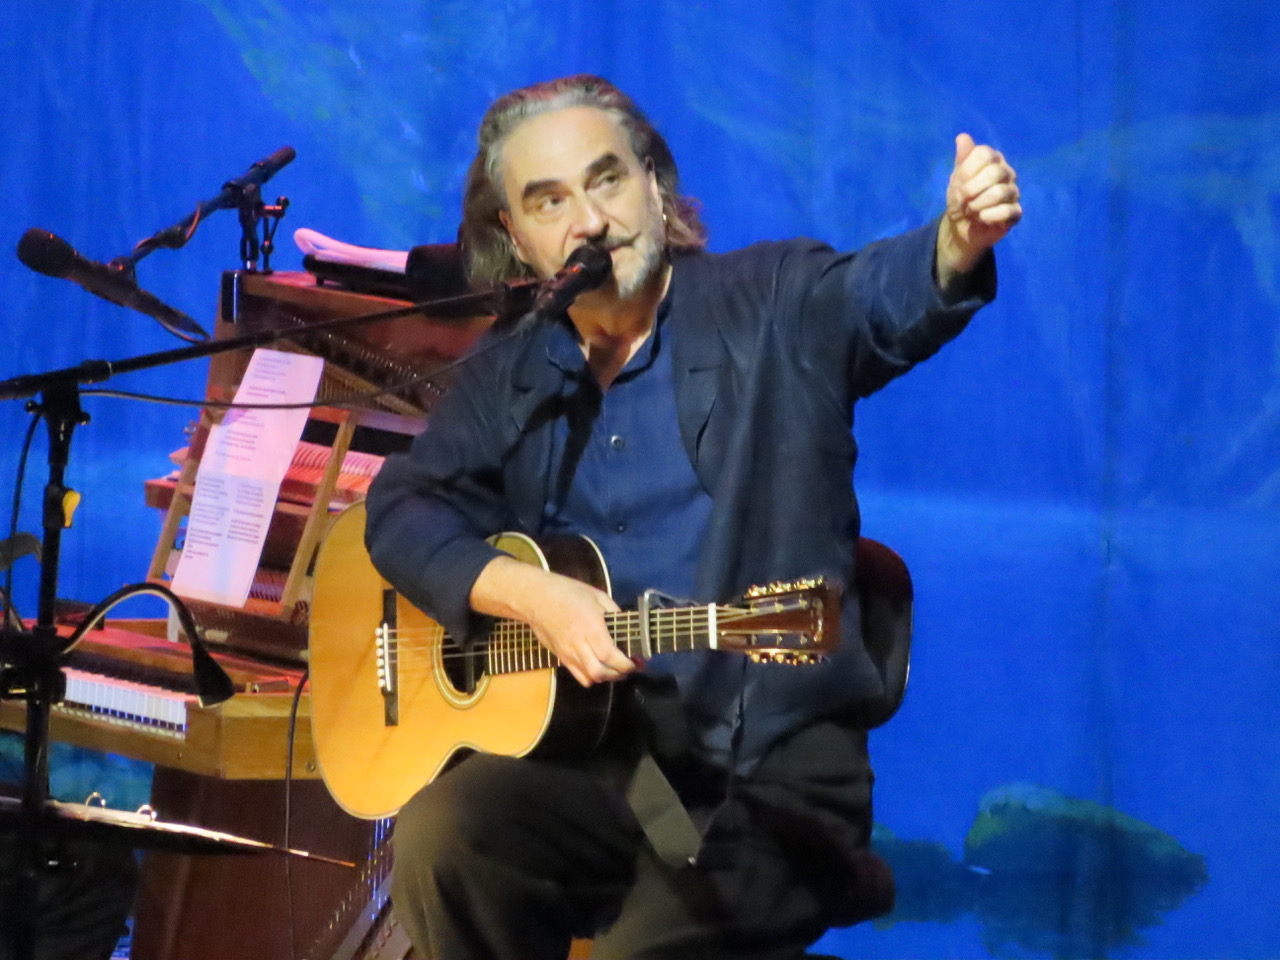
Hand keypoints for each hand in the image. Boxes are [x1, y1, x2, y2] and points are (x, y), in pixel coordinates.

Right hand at [470, 557, 636, 686]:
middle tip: (630, 667)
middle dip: (619, 674)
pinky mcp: (560, 657)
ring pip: (590, 677)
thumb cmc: (567, 592)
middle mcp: (578, 644)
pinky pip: (578, 675)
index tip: (638, 661)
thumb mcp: (597, 596)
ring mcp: (567, 653)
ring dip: (607, 677)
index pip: (610, 655)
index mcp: (590, 627)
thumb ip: (613, 612)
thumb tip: (627, 626)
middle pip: (600, 672)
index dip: (627, 663)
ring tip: (616, 669)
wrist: (535, 598)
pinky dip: (592, 677)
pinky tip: (599, 668)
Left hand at [936, 133, 1021, 284]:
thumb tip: (962, 137)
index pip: (984, 153)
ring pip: (1000, 192)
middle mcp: (1007, 173)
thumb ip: (962, 159)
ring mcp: (1014, 192)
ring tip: (971, 210)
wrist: (961, 226)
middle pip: (994, 173)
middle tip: (963, 200)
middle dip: (972, 189)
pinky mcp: (1016, 212)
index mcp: (993, 160)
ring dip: (978, 204)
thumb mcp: (956, 178)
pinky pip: (1007, 211)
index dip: (967, 170)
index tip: (958, 183)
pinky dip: (988, 216)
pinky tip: (982, 218)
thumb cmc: (961, 198)